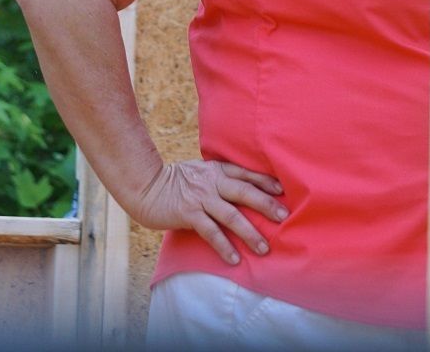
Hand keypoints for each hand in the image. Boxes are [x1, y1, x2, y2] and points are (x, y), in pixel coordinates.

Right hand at [131, 160, 288, 264]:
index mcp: (216, 170)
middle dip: (266, 204)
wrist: (145, 186)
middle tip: (284, 217)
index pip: (246, 174)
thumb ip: (217, 177)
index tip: (283, 190)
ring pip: (232, 215)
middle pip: (245, 192)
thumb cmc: (174, 181)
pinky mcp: (189, 214)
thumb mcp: (199, 171)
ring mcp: (201, 198)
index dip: (265, 181)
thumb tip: (239, 189)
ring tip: (264, 248)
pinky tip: (234, 259)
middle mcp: (212, 182)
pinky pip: (211, 232)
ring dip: (250, 233)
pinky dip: (224, 246)